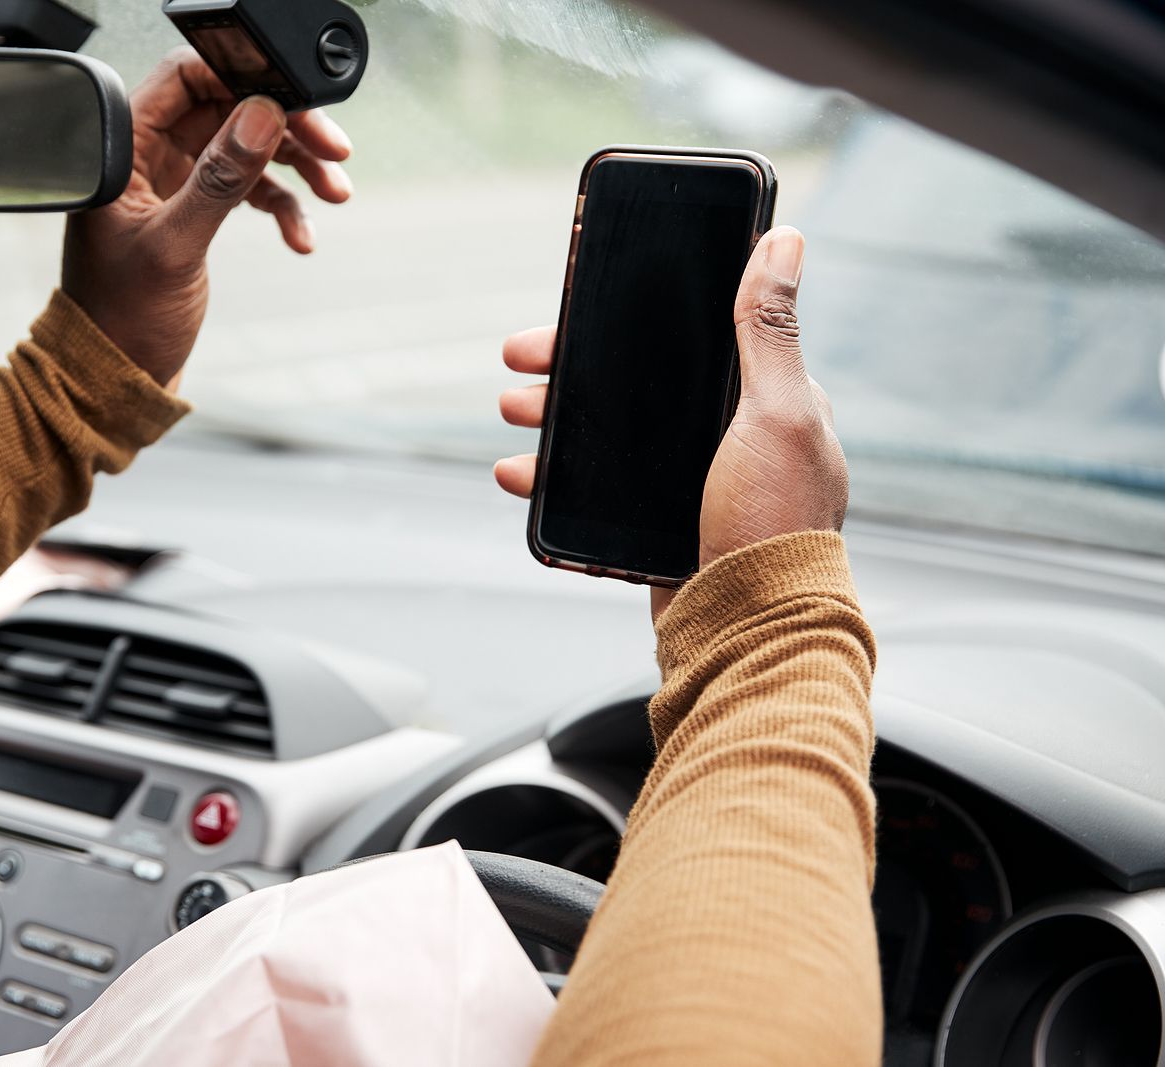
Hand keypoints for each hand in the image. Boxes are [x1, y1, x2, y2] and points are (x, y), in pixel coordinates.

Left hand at [60, 48, 353, 388]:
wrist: (115, 379)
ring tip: (335, 194)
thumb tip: (260, 117)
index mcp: (126, 149)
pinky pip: (251, 192)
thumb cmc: (120, 320)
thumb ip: (218, 180)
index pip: (187, 79)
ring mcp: (174, 184)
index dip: (244, 82)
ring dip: (297, 168)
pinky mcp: (195, 214)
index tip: (295, 104)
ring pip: (248, 149)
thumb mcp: (175, 247)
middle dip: (287, 129)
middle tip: (335, 151)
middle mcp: (148, 157)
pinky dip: (282, 208)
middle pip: (230, 110)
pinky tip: (302, 237)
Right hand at [494, 226, 848, 618]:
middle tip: (520, 361)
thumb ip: (769, 330)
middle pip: (631, 383)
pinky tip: (522, 473)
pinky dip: (553, 478)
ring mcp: (687, 482)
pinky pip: (592, 489)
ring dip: (551, 419)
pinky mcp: (657, 524)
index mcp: (759, 398)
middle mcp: (725, 435)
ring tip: (514, 416)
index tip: (572, 308)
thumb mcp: (777, 412)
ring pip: (603, 434)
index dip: (625, 319)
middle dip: (569, 368)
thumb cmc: (777, 521)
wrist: (751, 630)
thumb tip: (784, 240)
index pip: (683, 338)